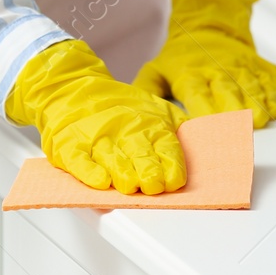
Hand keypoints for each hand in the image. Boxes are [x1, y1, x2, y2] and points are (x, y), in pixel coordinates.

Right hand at [6, 39, 187, 194]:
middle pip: (139, 154)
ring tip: (129, 184)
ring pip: (112, 158)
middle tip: (152, 185)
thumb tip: (204, 143)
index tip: (173, 181)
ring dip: (122, 173)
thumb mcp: (157, 110)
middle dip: (148, 171)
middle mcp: (125, 131)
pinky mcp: (71, 145)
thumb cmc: (118, 108)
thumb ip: (177, 128)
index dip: (170, 166)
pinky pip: (80, 160)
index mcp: (150, 125)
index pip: (166, 147)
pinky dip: (89, 171)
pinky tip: (99, 180)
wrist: (72, 89)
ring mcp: (97, 138)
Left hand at [133, 0, 275, 127]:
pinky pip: (270, 82)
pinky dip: (273, 96)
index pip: (197, 95)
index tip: (207, 132)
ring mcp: (242, 67)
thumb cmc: (181, 56)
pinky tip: (273, 110)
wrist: (210, 24)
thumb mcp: (156, 69)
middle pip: (227, 92)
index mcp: (190, 73)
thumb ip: (146, 91)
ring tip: (259, 122)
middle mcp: (218, 69)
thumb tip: (137, 115)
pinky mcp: (260, 66)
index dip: (204, 113)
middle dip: (233, 113)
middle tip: (238, 134)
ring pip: (251, 87)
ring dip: (256, 105)